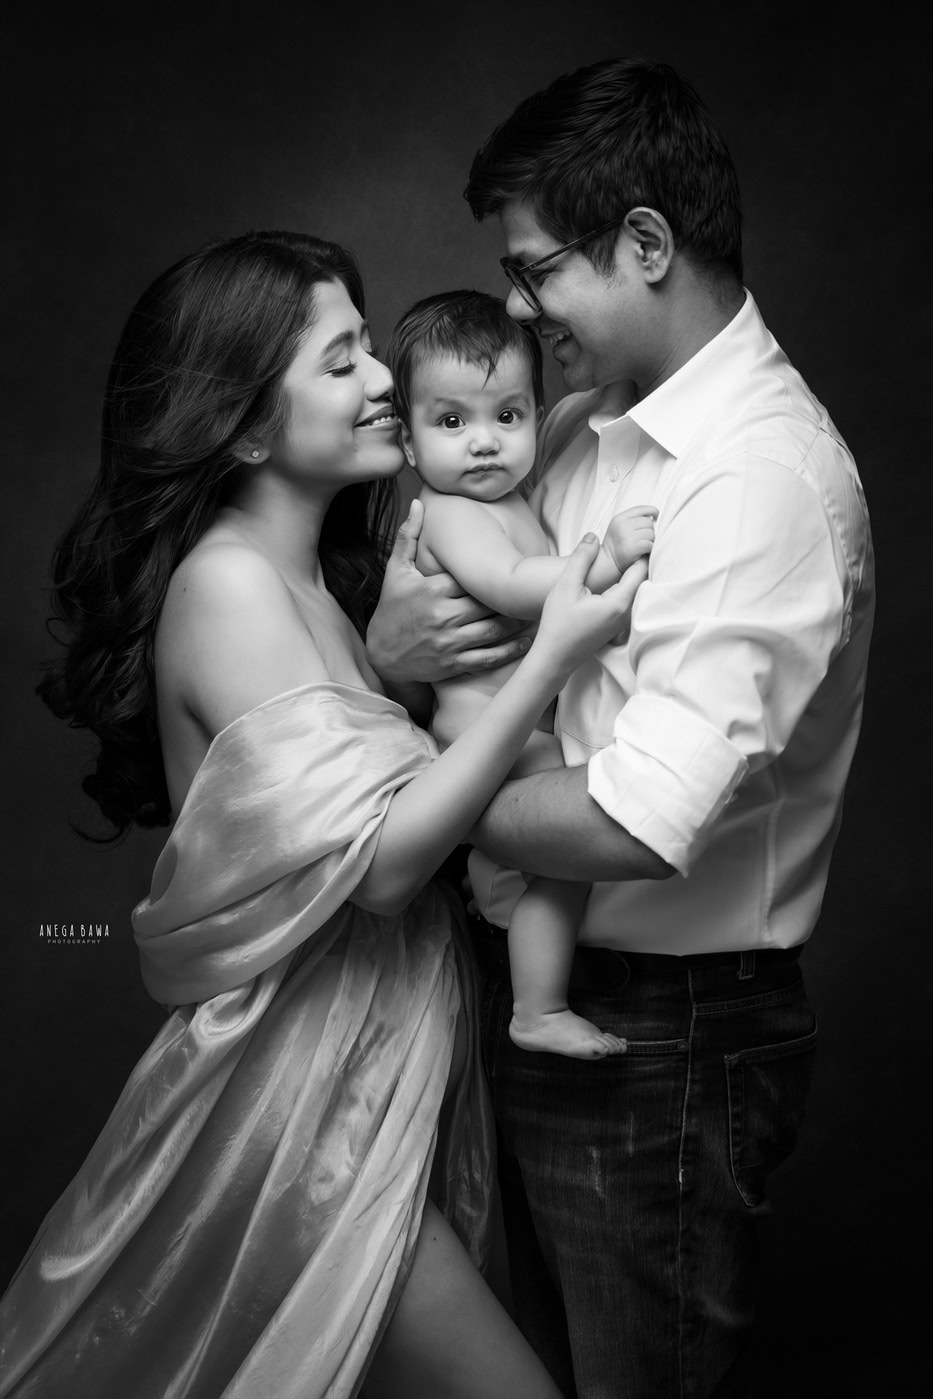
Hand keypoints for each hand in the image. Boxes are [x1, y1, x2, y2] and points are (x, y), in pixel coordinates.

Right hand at [366, 500, 530, 684]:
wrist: (380, 654)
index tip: (513, 566)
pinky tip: (526, 641)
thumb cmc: (391, 609)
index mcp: (432, 590)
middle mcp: (442, 616)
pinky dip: (510, 651)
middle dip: (511, 598)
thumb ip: (408, 536)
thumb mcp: (396, 571)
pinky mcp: (454, 664)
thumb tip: (418, 502)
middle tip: (533, 589)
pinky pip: (487, 657)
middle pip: (487, 603)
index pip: (471, 577)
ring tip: (536, 612)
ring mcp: (449, 642)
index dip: (492, 573)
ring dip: (517, 622)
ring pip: (493, 630)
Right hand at [531, 535, 647, 680]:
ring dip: (634, 572)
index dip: (639, 549)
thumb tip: (592, 535)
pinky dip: (629, 584)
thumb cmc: (558, 624)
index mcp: (619, 602)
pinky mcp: (619, 625)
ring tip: (624, 554)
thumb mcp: (566, 586)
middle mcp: (628, 613)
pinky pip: (632, 599)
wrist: (555, 657)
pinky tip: (616, 576)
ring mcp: (625, 621)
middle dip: (639, 558)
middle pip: (644, 578)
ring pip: (639, 589)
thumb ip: (581, 559)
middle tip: (631, 540)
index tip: (632, 535)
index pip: (640, 568)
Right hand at [604, 505, 656, 572]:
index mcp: (619, 518)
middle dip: (650, 530)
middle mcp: (622, 526)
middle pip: (648, 522)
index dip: (652, 511)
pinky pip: (649, 544)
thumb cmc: (617, 545)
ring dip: (651, 540)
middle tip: (644, 538)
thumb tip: (652, 517)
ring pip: (651, 533)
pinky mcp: (631, 548)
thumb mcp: (619, 527)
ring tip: (643, 545)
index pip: (641, 509)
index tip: (656, 515)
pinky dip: (650, 548)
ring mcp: (626, 537)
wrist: (608, 562)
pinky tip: (644, 551)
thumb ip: (633, 519)